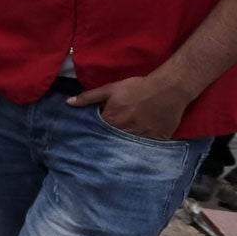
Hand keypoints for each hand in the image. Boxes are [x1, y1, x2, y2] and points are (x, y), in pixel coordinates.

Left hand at [71, 74, 190, 140]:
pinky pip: (148, 147)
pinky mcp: (158, 139)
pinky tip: (142, 144)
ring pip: (130, 146)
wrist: (168, 88)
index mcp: (112, 121)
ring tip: (125, 145)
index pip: (99, 133)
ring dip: (126, 145)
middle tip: (112, 140)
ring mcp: (143, 137)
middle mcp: (126, 132)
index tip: (98, 133)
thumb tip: (68, 103)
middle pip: (114, 141)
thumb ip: (88, 97)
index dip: (98, 132)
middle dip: (111, 141)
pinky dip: (144, 146)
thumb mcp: (110, 89)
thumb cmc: (137, 87)